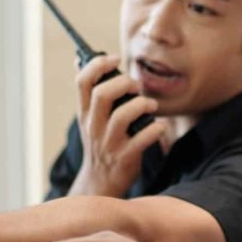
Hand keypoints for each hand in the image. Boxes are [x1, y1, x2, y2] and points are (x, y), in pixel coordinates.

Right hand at [70, 54, 163, 197]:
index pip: (82, 82)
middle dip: (123, 83)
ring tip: (150, 105)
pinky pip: (142, 140)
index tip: (114, 58)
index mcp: (85, 114)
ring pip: (122, 116)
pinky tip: (159, 127)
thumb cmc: (102, 144)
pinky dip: (155, 130)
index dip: (97, 64)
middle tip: (136, 86)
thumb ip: (93, 95)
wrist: (100, 183)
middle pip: (102, 95)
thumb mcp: (90, 120)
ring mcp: (108, 143)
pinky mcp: (125, 158)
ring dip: (141, 104)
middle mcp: (94, 127)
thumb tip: (85, 61)